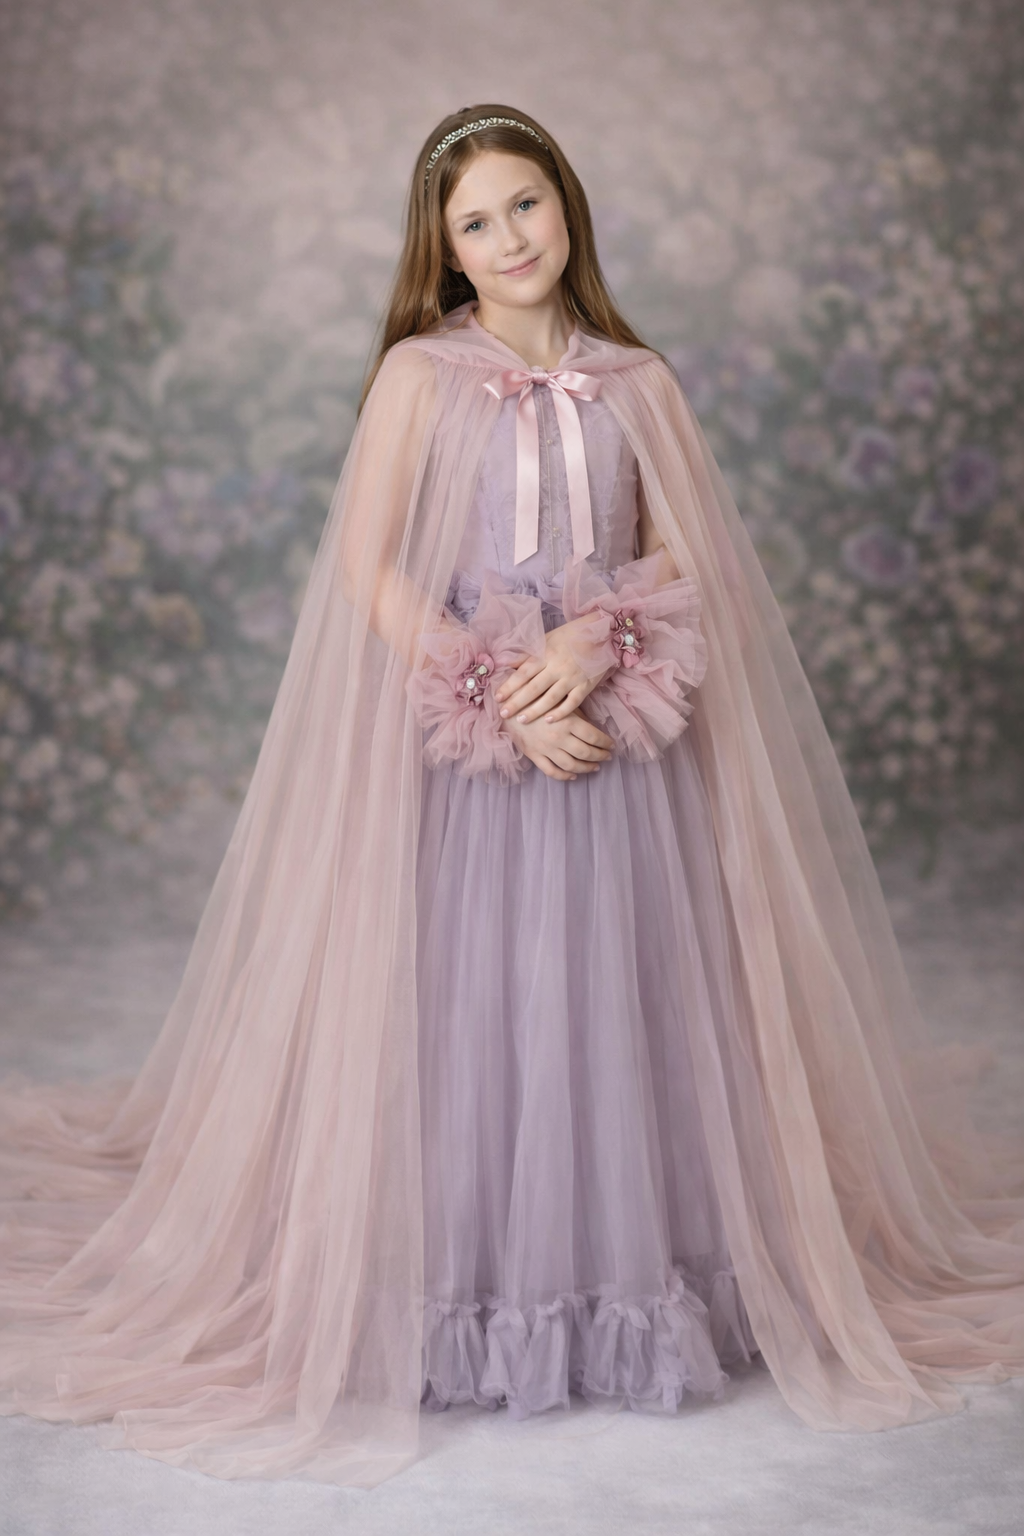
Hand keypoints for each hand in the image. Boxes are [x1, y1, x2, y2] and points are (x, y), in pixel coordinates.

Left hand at [495, 619, 614, 725]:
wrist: (601, 634)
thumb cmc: (571, 636)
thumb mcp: (547, 639)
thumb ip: (528, 653)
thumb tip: (507, 663)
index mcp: (546, 654)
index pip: (524, 672)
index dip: (509, 685)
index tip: (497, 697)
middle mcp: (557, 666)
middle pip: (533, 688)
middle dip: (517, 702)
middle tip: (504, 714)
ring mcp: (572, 677)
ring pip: (550, 698)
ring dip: (535, 710)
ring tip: (521, 720)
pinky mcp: (585, 685)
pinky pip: (572, 702)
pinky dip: (561, 712)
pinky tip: (549, 721)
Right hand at [504, 708, 613, 781]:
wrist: (507, 704)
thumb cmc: (535, 697)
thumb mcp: (559, 699)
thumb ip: (575, 713)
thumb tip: (592, 726)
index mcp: (568, 721)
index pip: (594, 736)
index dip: (605, 742)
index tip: (612, 744)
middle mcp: (559, 737)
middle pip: (586, 752)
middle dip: (600, 756)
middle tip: (607, 756)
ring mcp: (546, 749)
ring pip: (571, 765)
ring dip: (586, 768)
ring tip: (595, 767)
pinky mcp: (534, 755)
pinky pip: (552, 771)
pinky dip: (564, 776)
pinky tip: (573, 775)